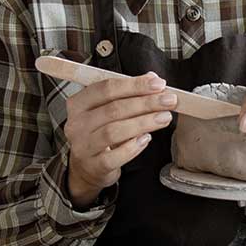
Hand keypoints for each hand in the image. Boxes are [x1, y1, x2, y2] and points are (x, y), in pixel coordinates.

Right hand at [63, 71, 176, 206]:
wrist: (87, 167)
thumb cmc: (100, 133)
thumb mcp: (109, 110)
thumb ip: (129, 93)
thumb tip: (152, 78)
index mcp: (79, 104)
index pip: (106, 88)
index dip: (134, 85)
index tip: (159, 84)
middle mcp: (76, 124)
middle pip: (113, 109)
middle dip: (145, 103)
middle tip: (169, 100)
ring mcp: (83, 146)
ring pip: (114, 131)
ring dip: (143, 123)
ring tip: (165, 118)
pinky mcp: (93, 166)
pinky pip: (115, 156)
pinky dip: (133, 147)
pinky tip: (147, 139)